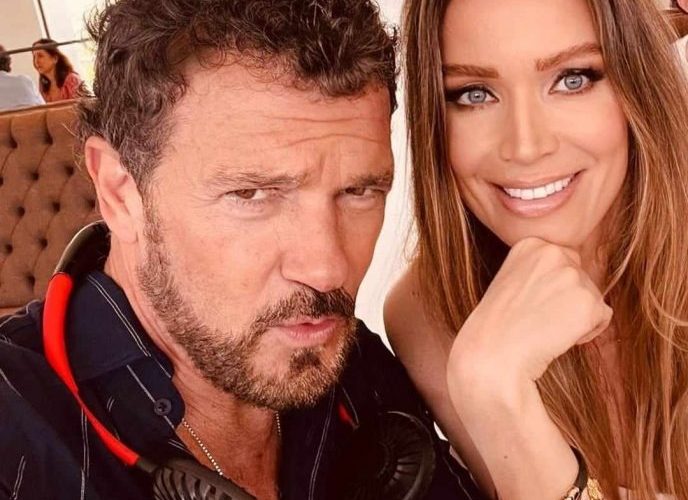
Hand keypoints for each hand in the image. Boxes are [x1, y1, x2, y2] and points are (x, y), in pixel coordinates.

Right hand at [450, 237, 611, 384]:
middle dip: (566, 298)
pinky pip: (602, 317)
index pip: (563, 261)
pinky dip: (586, 332)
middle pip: (580, 276)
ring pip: (592, 296)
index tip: (527, 304)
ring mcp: (572, 276)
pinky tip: (557, 337)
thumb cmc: (498, 325)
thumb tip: (575, 276)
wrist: (492, 353)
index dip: (549, 288)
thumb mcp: (512, 280)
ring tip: (543, 328)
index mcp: (532, 243)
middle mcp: (553, 252)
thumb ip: (542, 270)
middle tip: (537, 317)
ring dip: (575, 316)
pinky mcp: (589, 302)